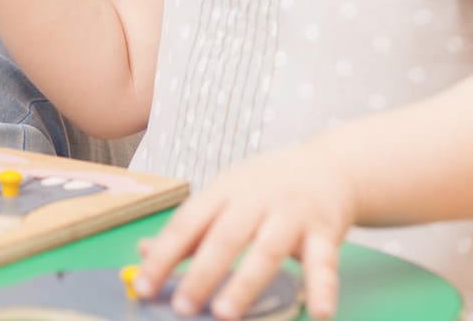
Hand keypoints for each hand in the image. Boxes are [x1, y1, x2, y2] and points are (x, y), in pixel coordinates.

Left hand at [134, 142, 352, 318]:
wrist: (329, 166)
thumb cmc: (267, 186)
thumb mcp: (224, 195)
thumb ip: (189, 227)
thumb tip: (144, 251)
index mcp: (224, 191)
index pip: (187, 224)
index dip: (164, 256)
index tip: (143, 286)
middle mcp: (256, 200)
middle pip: (225, 237)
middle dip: (201, 273)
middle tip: (181, 306)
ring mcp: (292, 215)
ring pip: (267, 250)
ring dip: (245, 283)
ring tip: (224, 314)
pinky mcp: (325, 232)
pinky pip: (324, 262)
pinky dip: (322, 288)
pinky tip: (319, 313)